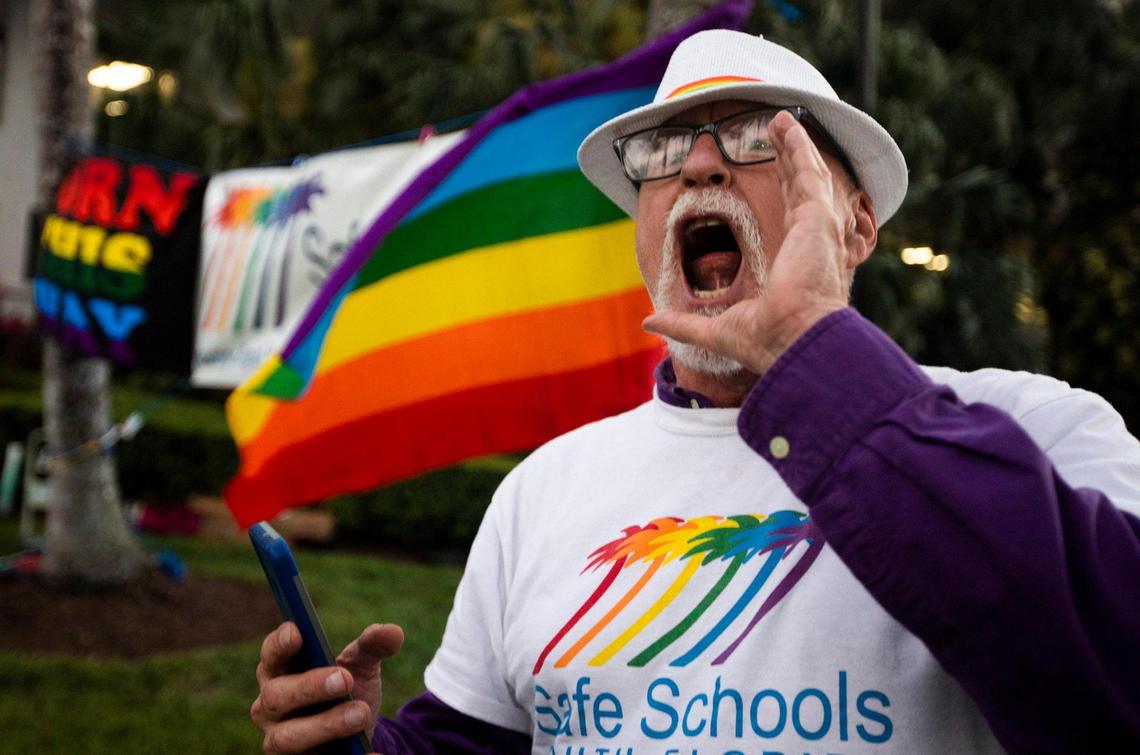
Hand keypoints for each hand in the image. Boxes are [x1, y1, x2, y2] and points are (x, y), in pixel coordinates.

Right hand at [251, 621, 404, 753]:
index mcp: (280, 673)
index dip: (279, 644)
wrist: (357, 734)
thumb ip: (371, 647)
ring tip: (361, 713)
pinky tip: (371, 754)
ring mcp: (279, 742)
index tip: (298, 632)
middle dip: (310, 687)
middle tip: (345, 679)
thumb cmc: (347, 690)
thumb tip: (392, 632)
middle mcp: (270, 708)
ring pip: (288, 737)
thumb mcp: (360, 667)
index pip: (271, 656)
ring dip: (326, 725)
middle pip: (276, 697)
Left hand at [643, 110, 851, 374]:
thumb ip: (682, 321)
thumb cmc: (766, 341)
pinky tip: (786, 123)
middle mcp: (811, 242)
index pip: (789, 218)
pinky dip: (799, 146)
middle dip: (790, 162)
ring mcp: (818, 228)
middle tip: (779, 136)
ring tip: (782, 120)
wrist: (793, 341)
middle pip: (800, 191)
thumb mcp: (714, 327)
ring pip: (807, 175)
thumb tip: (648, 321)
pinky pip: (808, 171)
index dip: (782, 193)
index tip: (772, 175)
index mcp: (794, 262)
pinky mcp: (818, 217)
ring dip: (795, 146)